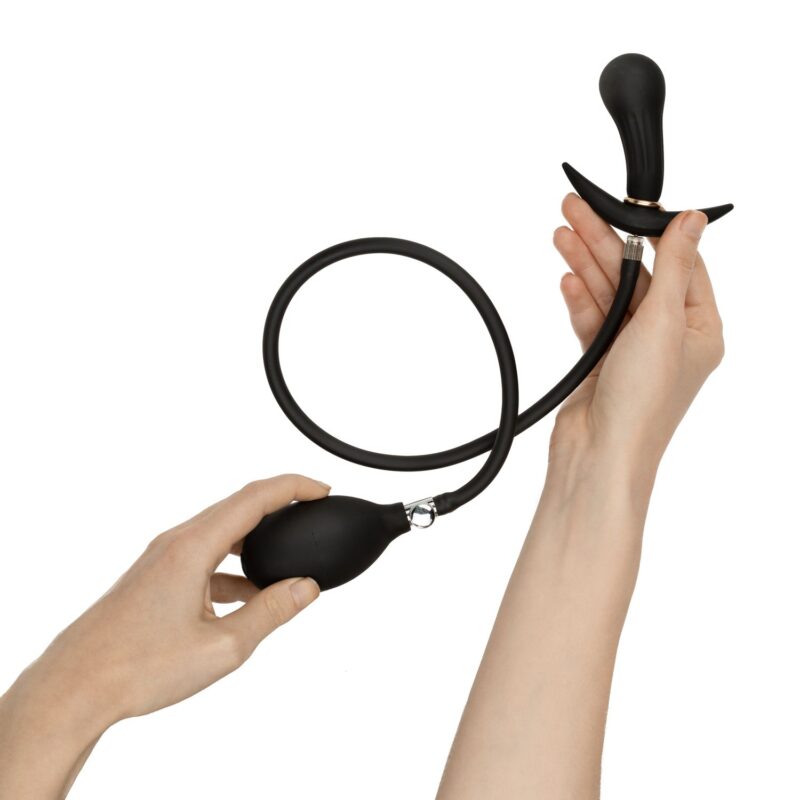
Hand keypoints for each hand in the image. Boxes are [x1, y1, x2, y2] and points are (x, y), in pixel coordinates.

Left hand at [0, 473, 329, 797]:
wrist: (74, 687)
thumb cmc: (138, 668)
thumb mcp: (223, 645)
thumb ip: (271, 612)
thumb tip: (306, 588)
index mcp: (193, 547)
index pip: (254, 498)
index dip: (293, 487)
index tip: (321, 489)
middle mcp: (175, 543)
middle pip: (237, 506)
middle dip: (279, 505)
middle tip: (311, 510)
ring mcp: (162, 558)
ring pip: (220, 533)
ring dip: (254, 540)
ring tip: (282, 562)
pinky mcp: (156, 576)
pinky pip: (204, 556)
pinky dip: (232, 567)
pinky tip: (246, 597)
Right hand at [551, 193, 723, 476]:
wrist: (600, 453)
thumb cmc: (643, 402)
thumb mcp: (665, 323)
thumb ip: (673, 268)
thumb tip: (692, 220)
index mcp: (700, 329)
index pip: (682, 266)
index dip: (654, 233)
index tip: (629, 207)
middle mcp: (669, 338)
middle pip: (637, 276)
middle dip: (605, 243)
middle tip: (576, 210)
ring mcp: (634, 349)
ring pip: (609, 295)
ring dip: (585, 266)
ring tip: (561, 234)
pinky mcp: (603, 360)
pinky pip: (591, 320)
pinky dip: (578, 301)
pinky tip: (565, 280)